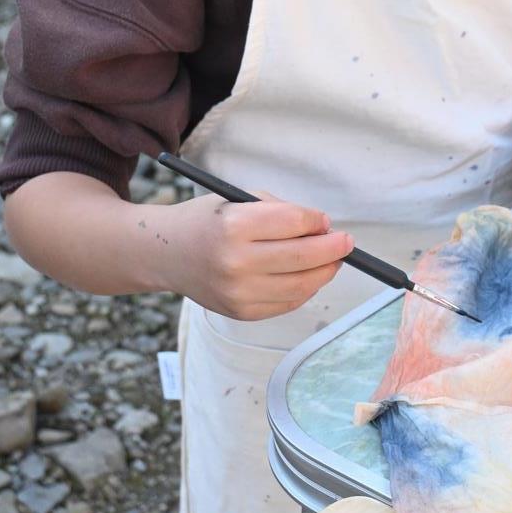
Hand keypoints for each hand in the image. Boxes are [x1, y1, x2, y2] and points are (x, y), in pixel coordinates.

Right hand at [154, 191, 352, 320]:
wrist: (165, 254)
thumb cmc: (208, 221)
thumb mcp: (239, 200)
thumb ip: (281, 212)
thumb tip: (323, 229)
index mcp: (235, 225)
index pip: (294, 222)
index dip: (317, 221)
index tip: (325, 222)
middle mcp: (235, 261)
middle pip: (303, 256)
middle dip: (333, 248)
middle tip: (346, 242)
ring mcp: (238, 291)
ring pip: (301, 284)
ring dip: (325, 271)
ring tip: (332, 260)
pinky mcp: (241, 312)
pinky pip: (286, 302)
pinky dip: (305, 289)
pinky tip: (308, 276)